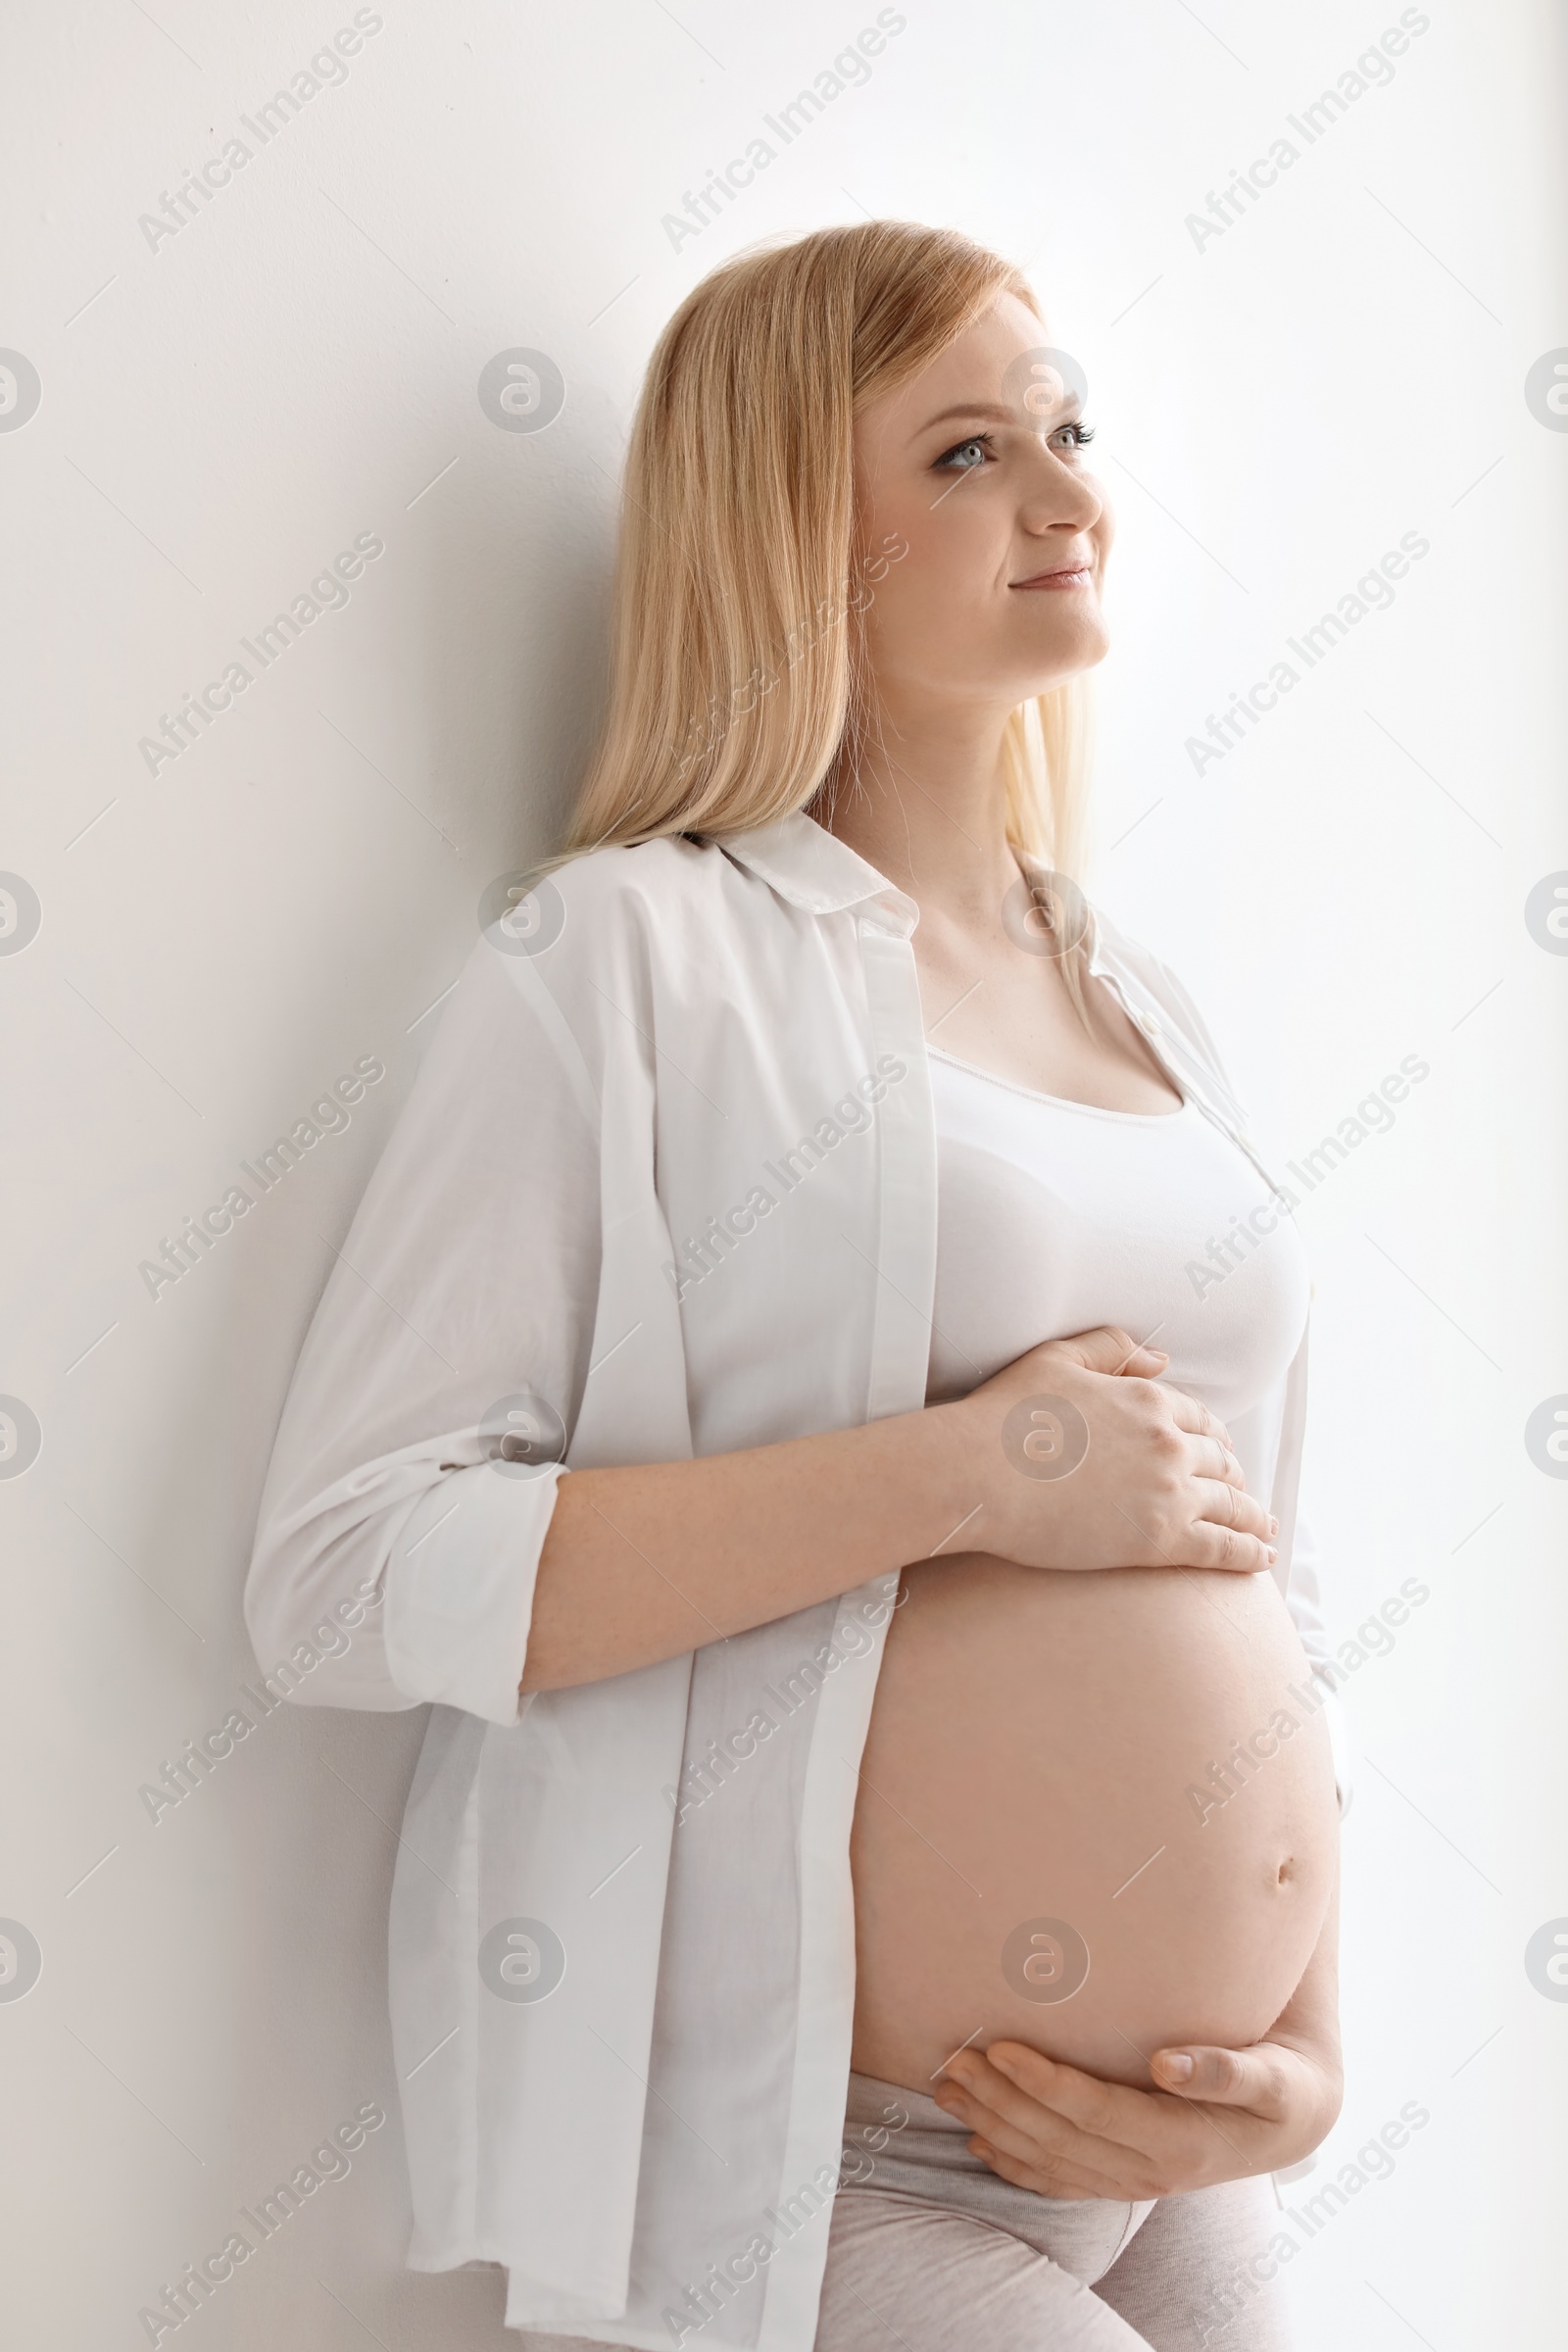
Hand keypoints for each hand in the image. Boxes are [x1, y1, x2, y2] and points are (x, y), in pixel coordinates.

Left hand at [931, 2033, 1343, 2199]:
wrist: (1293, 2124)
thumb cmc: (1283, 2085)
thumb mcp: (1273, 2078)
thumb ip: (1225, 2071)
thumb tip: (1169, 2064)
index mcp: (1179, 2143)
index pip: (1094, 2112)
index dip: (1044, 2082)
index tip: (1002, 2045)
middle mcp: (1148, 2171)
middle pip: (1057, 2138)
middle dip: (1000, 2100)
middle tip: (954, 2058)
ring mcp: (1131, 2181)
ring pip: (1046, 2160)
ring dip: (991, 2125)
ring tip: (946, 2087)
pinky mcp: (1121, 2179)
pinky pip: (1057, 2181)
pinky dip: (1013, 2164)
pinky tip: (977, 2142)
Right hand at [949, 1324, 1278, 1575]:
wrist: (977, 1474)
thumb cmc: (1004, 1416)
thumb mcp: (1056, 1359)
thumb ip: (1111, 1348)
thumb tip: (1161, 1359)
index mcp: (1148, 1400)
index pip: (1198, 1418)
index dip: (1212, 1435)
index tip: (1218, 1450)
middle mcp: (1168, 1443)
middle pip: (1220, 1461)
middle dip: (1235, 1476)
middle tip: (1241, 1492)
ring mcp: (1168, 1493)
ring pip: (1230, 1505)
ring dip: (1252, 1516)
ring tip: (1263, 1528)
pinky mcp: (1159, 1540)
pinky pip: (1222, 1548)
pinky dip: (1248, 1553)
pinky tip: (1262, 1558)